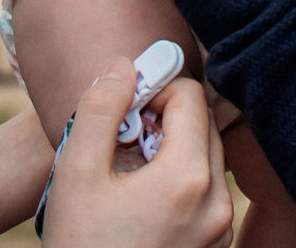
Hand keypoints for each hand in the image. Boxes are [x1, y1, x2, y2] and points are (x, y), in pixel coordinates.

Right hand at [41, 68, 235, 247]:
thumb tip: (123, 66)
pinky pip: (207, 196)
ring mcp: (219, 231)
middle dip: (167, 118)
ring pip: (208, 161)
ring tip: (131, 170)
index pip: (191, 96)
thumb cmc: (80, 246)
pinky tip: (143, 200)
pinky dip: (182, 183)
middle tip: (125, 136)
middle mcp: (217, 204)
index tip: (126, 107)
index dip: (156, 89)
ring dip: (174, 150)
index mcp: (188, 179)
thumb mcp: (76, 174)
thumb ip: (100, 111)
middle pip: (205, 126)